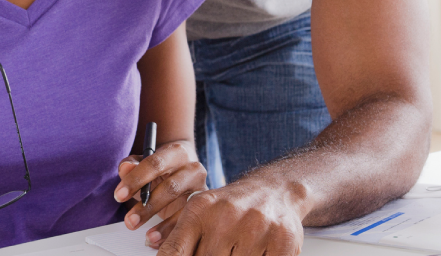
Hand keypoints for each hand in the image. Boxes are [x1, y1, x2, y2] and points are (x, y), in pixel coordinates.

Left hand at [111, 141, 205, 238]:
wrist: (184, 168)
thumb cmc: (160, 167)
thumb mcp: (144, 162)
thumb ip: (132, 164)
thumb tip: (125, 169)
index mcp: (177, 152)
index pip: (156, 163)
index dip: (136, 179)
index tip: (119, 195)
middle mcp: (193, 168)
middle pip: (171, 187)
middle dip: (148, 206)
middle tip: (129, 221)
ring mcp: (201, 188)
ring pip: (185, 208)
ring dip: (164, 224)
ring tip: (147, 236)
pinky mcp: (205, 206)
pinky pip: (191, 222)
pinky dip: (173, 232)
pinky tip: (158, 239)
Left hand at [151, 179, 305, 255]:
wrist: (274, 190)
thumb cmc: (231, 208)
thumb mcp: (200, 214)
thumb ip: (180, 240)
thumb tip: (157, 249)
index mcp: (199, 210)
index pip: (175, 252)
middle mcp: (226, 216)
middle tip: (220, 249)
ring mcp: (256, 228)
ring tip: (238, 247)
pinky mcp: (282, 240)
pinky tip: (257, 250)